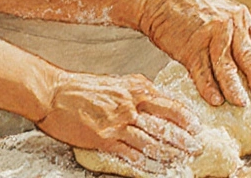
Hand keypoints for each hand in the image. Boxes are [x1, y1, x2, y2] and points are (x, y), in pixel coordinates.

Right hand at [35, 70, 201, 167]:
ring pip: (152, 142)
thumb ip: (136, 91)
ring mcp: (118, 124)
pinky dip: (145, 163)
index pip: (170, 104)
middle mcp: (131, 105)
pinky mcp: (105, 140)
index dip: (186, 118)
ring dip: (170, 154)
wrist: (53, 93)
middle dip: (184, 139)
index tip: (197, 126)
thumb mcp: (116, 82)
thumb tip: (155, 100)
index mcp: (136, 88)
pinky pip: (131, 155)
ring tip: (182, 160)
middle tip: (197, 147)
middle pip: (166, 125)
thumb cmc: (81, 87)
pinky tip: (155, 169)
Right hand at [136, 0, 250, 107]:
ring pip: (226, 65)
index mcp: (241, 18)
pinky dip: (208, 87)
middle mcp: (229, 25)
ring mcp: (209, 34)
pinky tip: (214, 99)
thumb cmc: (194, 9)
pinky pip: (201, 70)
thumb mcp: (228, 13)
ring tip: (240, 103)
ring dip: (233, 87)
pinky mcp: (190, 45)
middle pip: (249, 56)